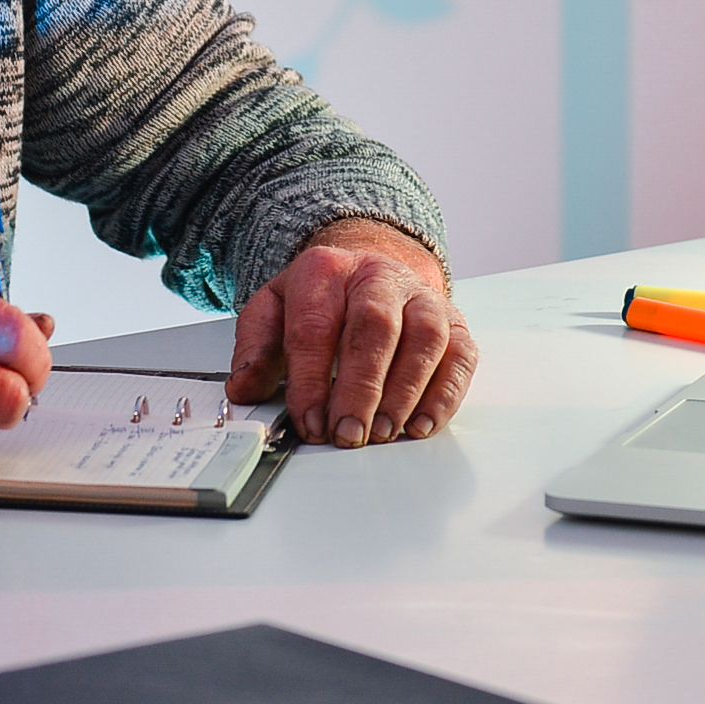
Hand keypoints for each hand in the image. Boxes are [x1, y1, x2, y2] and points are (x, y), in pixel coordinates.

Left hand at [229, 219, 474, 447]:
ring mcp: (423, 298)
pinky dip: (444, 395)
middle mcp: (379, 277)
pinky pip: (459, 356)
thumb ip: (256, 347)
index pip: (316, 326)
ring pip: (424, 338)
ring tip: (382, 433)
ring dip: (404, 393)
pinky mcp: (454, 323)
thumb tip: (244, 388)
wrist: (370, 269)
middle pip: (374, 327)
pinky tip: (421, 425)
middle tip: (347, 433)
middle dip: (361, 388)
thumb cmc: (322, 300)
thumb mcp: (275, 310)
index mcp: (326, 271)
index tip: (309, 422)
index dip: (311, 379)